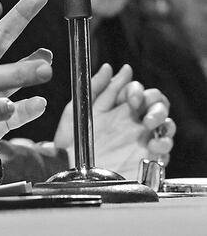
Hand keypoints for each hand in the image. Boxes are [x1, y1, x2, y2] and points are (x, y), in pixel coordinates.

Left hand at [53, 63, 175, 176]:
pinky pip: (165, 147)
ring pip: (166, 122)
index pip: (137, 90)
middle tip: (141, 111)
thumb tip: (109, 67)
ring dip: (162, 119)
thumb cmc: (70, 139)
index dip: (137, 89)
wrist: (68, 168)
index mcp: (116, 108)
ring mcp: (141, 139)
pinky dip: (164, 143)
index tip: (130, 98)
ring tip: (148, 125)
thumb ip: (94, 87)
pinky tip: (152, 145)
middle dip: (155, 102)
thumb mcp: (77, 109)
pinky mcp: (147, 158)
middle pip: (157, 103)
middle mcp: (131, 121)